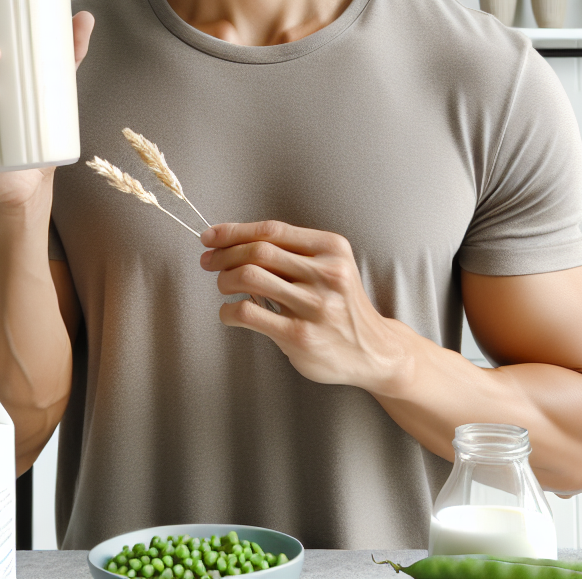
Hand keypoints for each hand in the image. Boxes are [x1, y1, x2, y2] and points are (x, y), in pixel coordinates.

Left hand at [200, 220, 408, 391]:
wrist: (373, 350)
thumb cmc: (340, 304)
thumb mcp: (330, 266)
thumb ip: (291, 252)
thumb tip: (231, 240)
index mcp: (331, 248)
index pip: (272, 230)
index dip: (234, 231)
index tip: (211, 235)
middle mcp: (326, 273)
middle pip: (258, 250)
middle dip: (224, 253)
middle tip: (209, 261)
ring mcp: (314, 306)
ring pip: (250, 277)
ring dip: (225, 279)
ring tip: (224, 286)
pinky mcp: (300, 336)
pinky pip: (248, 313)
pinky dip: (228, 310)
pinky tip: (230, 313)